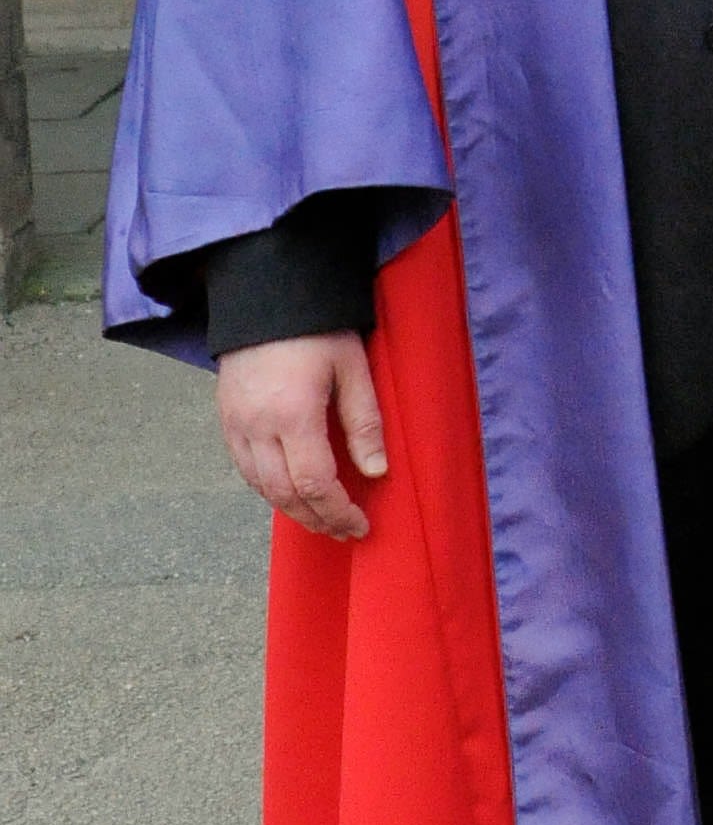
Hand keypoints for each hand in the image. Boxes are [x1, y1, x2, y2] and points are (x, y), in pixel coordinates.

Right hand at [216, 333, 386, 541]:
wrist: (263, 293)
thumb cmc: (316, 327)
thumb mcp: (353, 368)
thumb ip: (364, 422)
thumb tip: (376, 472)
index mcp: (293, 415)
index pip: (315, 484)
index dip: (338, 512)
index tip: (360, 525)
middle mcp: (257, 427)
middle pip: (285, 494)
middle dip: (317, 519)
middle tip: (344, 530)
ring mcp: (235, 425)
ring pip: (260, 487)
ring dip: (292, 510)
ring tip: (322, 519)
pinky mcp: (225, 419)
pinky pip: (245, 469)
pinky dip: (268, 489)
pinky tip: (291, 493)